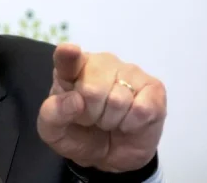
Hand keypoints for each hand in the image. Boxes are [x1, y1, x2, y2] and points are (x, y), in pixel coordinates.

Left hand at [36, 43, 166, 172]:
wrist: (110, 155)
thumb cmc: (79, 135)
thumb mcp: (54, 132)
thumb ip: (53, 115)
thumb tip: (74, 100)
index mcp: (70, 69)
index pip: (67, 59)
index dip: (68, 55)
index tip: (69, 51)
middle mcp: (100, 63)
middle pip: (93, 89)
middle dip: (91, 114)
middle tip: (92, 118)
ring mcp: (129, 72)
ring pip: (118, 100)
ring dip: (111, 120)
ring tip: (109, 120)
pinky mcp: (153, 88)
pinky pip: (142, 109)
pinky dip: (133, 124)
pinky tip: (129, 122)